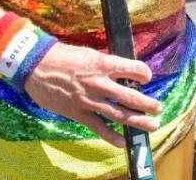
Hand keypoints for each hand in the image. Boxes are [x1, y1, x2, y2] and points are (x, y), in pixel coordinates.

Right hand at [23, 41, 162, 146]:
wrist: (36, 65)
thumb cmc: (62, 56)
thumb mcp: (89, 53)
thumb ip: (105, 64)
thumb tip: (120, 71)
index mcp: (103, 64)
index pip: (133, 69)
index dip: (144, 73)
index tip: (147, 77)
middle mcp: (99, 83)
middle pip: (130, 96)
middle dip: (147, 104)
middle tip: (159, 108)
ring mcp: (88, 100)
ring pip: (118, 114)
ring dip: (137, 120)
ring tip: (152, 125)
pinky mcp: (77, 112)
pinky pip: (97, 127)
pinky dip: (111, 136)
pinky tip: (122, 141)